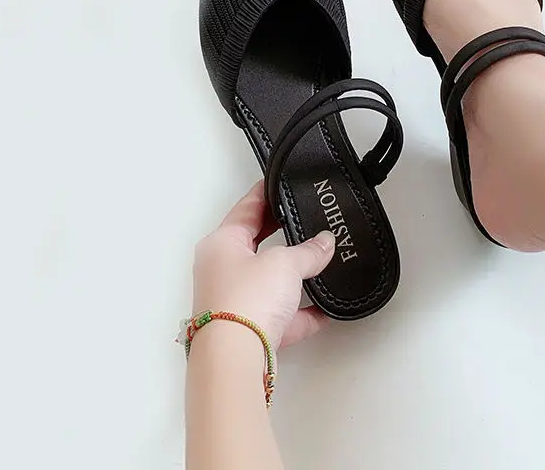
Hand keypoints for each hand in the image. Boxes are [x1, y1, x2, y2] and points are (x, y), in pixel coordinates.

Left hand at [192, 181, 335, 350]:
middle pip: (256, 244)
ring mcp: (233, 302)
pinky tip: (323, 311)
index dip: (266, 193)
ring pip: (268, 282)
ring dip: (293, 276)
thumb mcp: (285, 264)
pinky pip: (280, 316)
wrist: (234, 361)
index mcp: (221, 244)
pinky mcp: (248, 331)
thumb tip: (324, 244)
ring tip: (320, 263)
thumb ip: (309, 251)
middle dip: (282, 235)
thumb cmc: (244, 302)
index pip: (246, 207)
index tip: (279, 182)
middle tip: (303, 219)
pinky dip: (300, 313)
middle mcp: (221, 270)